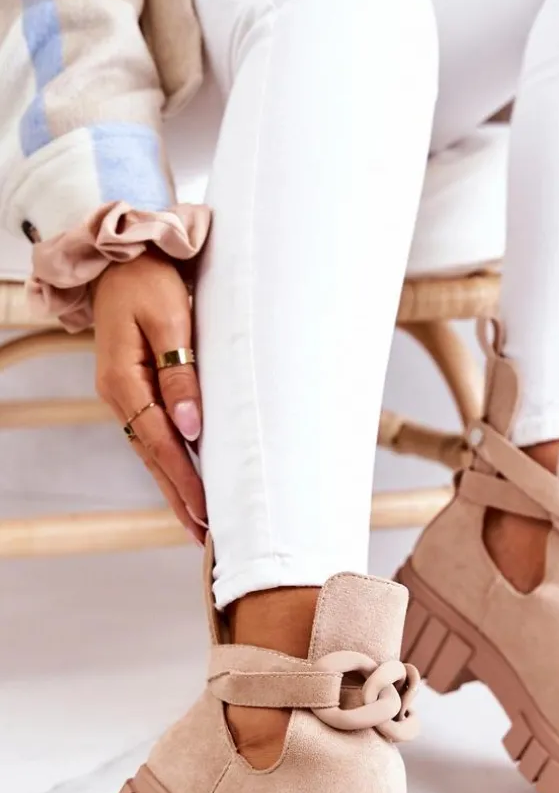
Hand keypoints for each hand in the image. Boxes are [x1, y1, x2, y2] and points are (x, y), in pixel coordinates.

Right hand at [92, 252, 206, 544]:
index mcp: (123, 381)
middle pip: (152, 457)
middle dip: (179, 497)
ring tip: (197, 523)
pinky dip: (169, 462)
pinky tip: (183, 481)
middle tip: (205, 536)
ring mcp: (124, 394)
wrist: (122, 256)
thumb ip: (180, 372)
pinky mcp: (135, 389)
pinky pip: (151, 434)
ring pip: (151, 451)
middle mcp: (118, 394)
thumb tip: (191, 426)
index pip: (159, 442)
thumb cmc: (148, 278)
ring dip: (174, 486)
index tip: (206, 510)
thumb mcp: (170, 318)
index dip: (184, 479)